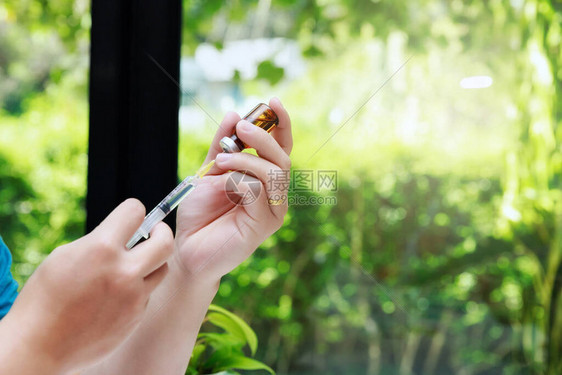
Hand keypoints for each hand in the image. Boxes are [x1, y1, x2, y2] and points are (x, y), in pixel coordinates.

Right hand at [0, 199, 173, 373]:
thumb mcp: (65, 256)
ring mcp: (133, 297)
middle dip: (161, 232)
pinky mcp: (135, 317)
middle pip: (166, 241)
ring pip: (162, 269)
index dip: (134, 210)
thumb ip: (99, 242)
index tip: (132, 217)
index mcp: (102, 249)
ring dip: (152, 263)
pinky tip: (116, 296)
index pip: (136, 211)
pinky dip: (137, 290)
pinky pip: (147, 295)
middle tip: (154, 233)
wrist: (39, 345)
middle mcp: (124, 271)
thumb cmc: (45, 297)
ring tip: (134, 265)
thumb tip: (123, 235)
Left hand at [174, 98, 291, 283]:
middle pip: (282, 156)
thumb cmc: (200, 213)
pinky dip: (242, 179)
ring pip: (275, 172)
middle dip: (262, 137)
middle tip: (240, 128)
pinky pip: (262, 191)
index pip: (281, 147)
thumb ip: (222, 145)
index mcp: (264, 179)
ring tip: (221, 159)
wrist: (187, 249)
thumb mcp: (209, 171)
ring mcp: (273, 210)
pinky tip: (224, 181)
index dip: (281, 124)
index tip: (272, 101)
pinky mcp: (265, 223)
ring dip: (247, 159)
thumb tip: (234, 113)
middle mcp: (274, 194)